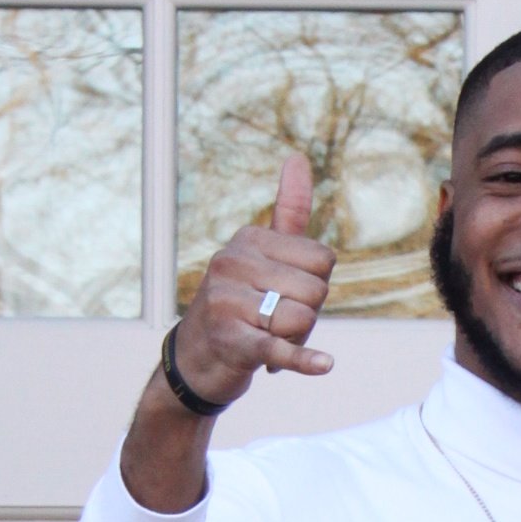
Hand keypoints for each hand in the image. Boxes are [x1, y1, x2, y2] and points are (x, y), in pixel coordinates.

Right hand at [173, 152, 336, 404]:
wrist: (196, 360)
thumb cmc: (240, 304)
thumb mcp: (260, 255)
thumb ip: (287, 211)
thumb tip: (298, 157)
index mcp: (249, 240)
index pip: (322, 259)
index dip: (315, 285)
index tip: (286, 296)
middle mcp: (234, 264)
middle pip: (316, 291)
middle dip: (307, 316)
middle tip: (275, 324)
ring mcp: (229, 302)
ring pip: (303, 320)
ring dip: (296, 341)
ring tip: (266, 339)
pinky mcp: (234, 342)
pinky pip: (281, 348)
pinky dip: (304, 360)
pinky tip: (323, 364)